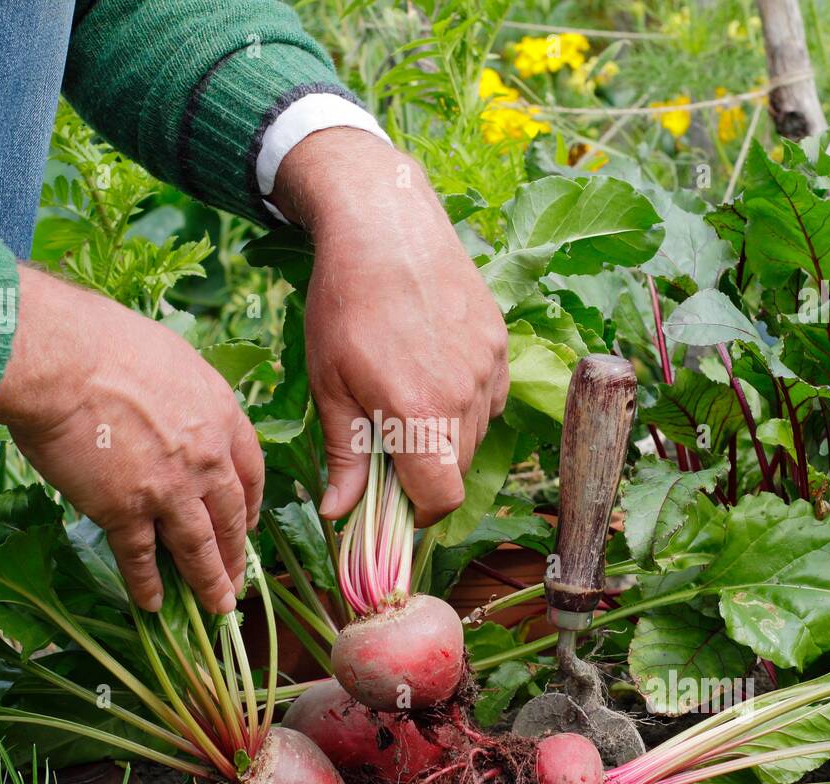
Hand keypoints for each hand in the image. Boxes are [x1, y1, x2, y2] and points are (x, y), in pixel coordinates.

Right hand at [0, 266, 263, 613]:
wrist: (60, 359)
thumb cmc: (103, 342)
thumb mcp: (169, 356)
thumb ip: (181, 391)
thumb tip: (172, 399)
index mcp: (221, 413)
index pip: (251, 467)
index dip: (252, 500)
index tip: (250, 519)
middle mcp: (206, 456)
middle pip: (231, 514)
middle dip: (236, 550)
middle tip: (239, 577)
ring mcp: (170, 487)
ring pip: (199, 545)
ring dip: (209, 581)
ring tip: (217, 607)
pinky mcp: (126, 510)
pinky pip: (142, 557)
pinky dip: (148, 584)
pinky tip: (153, 604)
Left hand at [270, 129, 508, 525]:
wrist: (383, 224)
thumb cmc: (345, 304)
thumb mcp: (329, 384)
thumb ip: (344, 456)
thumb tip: (338, 514)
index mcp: (419, 414)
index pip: (442, 498)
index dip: (418, 513)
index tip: (395, 503)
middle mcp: (465, 396)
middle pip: (457, 468)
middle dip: (425, 471)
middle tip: (388, 443)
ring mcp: (489, 367)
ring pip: (476, 433)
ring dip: (445, 435)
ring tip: (406, 395)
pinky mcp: (499, 342)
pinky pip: (491, 396)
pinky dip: (465, 401)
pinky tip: (432, 370)